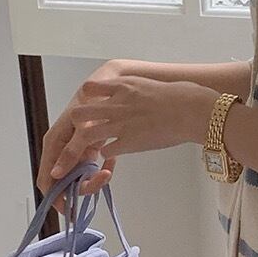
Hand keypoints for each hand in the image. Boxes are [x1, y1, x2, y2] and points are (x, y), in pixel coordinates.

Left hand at [38, 60, 183, 196]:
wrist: (193, 109)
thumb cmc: (179, 96)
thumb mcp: (148, 86)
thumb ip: (132, 92)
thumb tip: (128, 98)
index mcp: (122, 86)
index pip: (89, 90)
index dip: (82, 104)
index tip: (79, 115)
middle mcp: (116, 103)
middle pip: (79, 114)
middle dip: (71, 131)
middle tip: (68, 144)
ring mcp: (121, 122)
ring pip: (85, 136)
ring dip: (73, 153)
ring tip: (63, 170)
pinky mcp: (129, 140)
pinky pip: (106, 151)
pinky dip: (102, 159)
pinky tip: (101, 166)